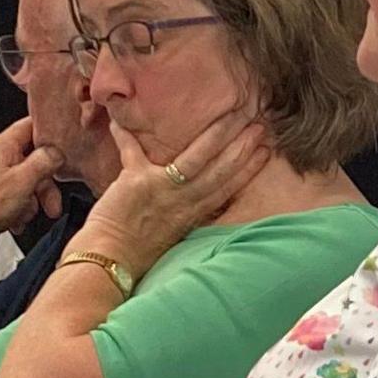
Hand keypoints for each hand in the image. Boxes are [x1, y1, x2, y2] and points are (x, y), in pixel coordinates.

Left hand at [0, 125, 66, 237]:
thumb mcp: (24, 180)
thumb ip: (45, 161)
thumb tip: (57, 152)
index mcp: (1, 145)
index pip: (31, 124)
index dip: (50, 133)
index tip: (64, 146)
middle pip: (33, 159)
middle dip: (45, 184)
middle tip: (51, 201)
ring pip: (27, 179)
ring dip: (33, 199)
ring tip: (27, 213)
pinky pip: (17, 192)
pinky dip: (21, 206)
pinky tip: (17, 217)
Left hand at [86, 111, 270, 274]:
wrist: (110, 261)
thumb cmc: (139, 251)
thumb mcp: (171, 231)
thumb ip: (184, 210)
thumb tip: (190, 190)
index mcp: (193, 213)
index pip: (228, 187)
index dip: (249, 169)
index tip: (266, 151)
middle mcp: (184, 202)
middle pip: (221, 171)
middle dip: (242, 148)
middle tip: (260, 125)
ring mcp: (163, 191)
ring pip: (197, 159)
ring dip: (216, 137)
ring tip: (233, 116)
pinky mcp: (137, 182)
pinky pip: (131, 150)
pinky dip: (124, 134)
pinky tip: (117, 118)